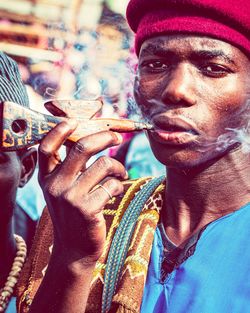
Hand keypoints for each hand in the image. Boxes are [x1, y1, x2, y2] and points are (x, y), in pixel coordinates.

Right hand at [38, 120, 126, 266]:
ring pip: (103, 165)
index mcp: (47, 178)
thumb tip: (89, 140)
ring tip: (120, 174)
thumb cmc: (72, 214)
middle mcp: (55, 186)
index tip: (74, 121)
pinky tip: (117, 191)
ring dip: (118, 167)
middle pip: (81, 148)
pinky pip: (112, 185)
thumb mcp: (62, 190)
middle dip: (104, 137)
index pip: (47, 148)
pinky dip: (120, 185)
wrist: (74, 249)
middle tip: (116, 137)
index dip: (59, 131)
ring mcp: (70, 198)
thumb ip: (70, 168)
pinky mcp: (87, 209)